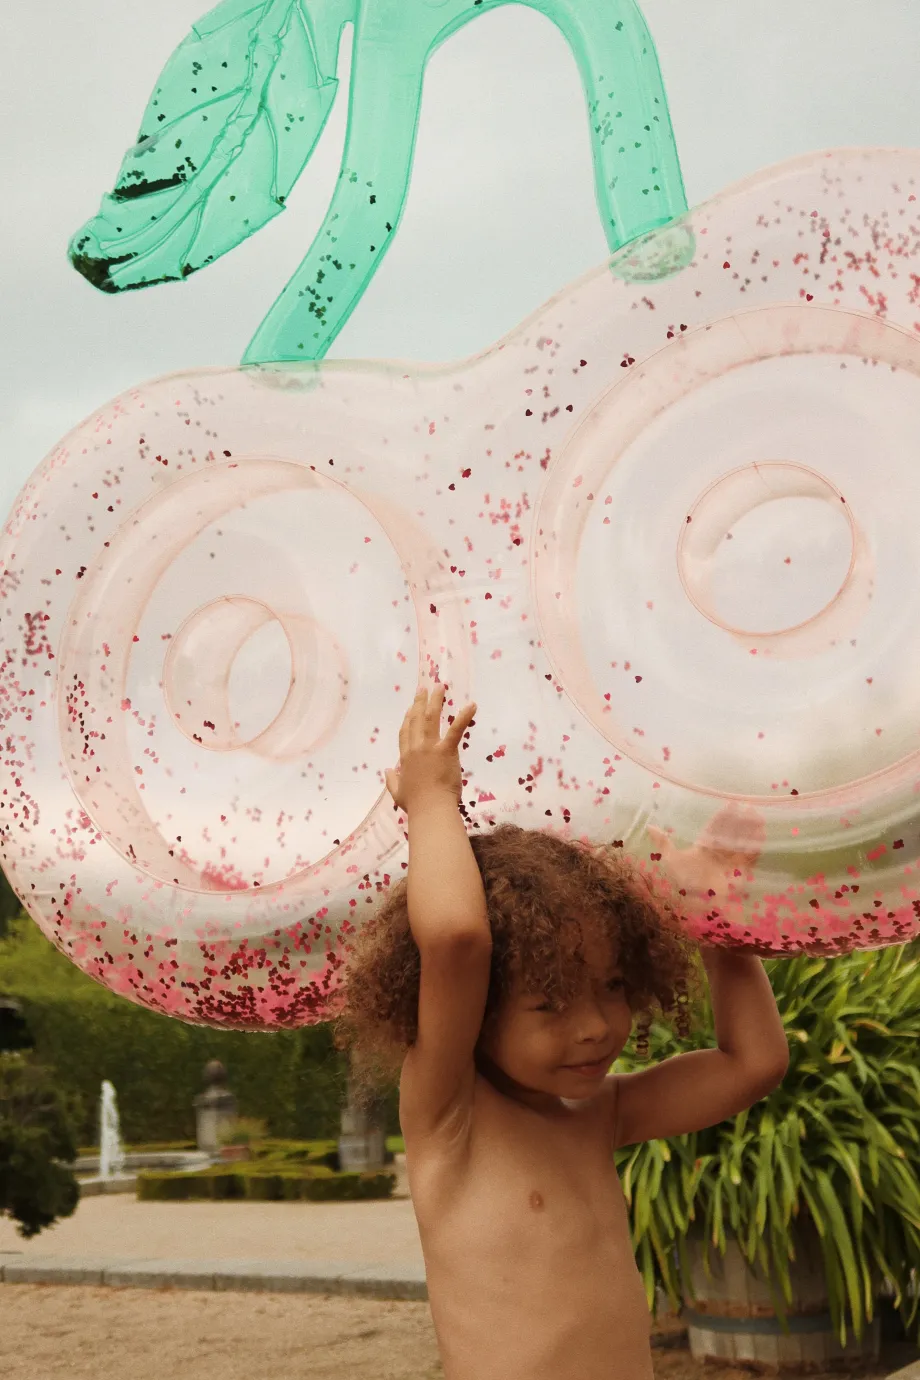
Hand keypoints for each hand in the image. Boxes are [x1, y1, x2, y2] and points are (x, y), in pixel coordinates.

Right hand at [384, 684, 476, 813]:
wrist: (430, 809)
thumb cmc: (416, 804)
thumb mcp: (398, 793)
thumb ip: (392, 780)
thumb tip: (387, 770)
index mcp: (405, 758)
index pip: (405, 733)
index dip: (407, 718)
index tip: (410, 708)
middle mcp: (415, 748)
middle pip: (415, 720)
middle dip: (419, 702)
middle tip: (423, 688)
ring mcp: (429, 748)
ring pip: (430, 718)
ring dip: (435, 701)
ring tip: (440, 687)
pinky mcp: (446, 751)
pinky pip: (455, 730)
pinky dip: (464, 717)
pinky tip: (472, 705)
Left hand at [647, 802, 764, 908]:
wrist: (697, 906)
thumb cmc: (683, 883)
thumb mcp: (671, 860)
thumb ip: (663, 843)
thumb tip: (649, 827)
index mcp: (704, 849)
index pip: (715, 829)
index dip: (723, 817)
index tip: (732, 804)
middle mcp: (719, 854)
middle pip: (731, 833)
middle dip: (740, 820)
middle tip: (748, 806)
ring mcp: (730, 863)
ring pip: (742, 843)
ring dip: (750, 830)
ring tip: (757, 816)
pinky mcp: (740, 873)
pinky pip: (750, 858)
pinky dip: (756, 846)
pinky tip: (762, 834)